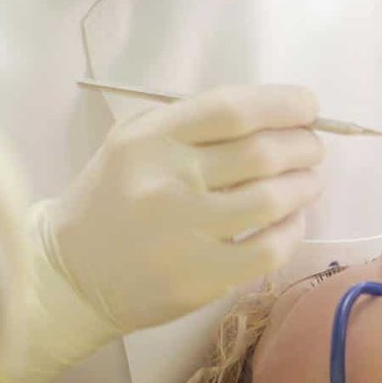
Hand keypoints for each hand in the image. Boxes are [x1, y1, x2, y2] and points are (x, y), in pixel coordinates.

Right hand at [0, 84, 323, 382]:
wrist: (69, 273)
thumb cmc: (109, 198)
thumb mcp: (133, 143)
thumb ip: (192, 126)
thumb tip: (274, 117)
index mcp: (150, 139)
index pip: (232, 109)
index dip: (283, 103)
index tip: (309, 106)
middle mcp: (167, 181)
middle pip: (261, 152)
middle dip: (303, 145)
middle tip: (312, 147)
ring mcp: (185, 233)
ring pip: (272, 199)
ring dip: (304, 185)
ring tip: (308, 181)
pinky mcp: (200, 278)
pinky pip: (268, 249)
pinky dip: (292, 229)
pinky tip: (291, 220)